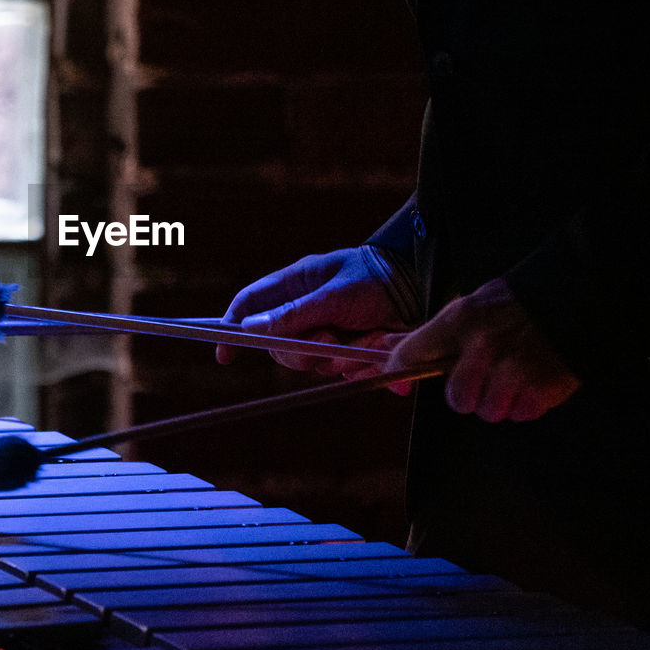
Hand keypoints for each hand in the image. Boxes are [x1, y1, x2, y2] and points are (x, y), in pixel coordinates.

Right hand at [217, 247, 409, 379]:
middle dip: (302, 352)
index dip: (232, 329)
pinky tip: (377, 344)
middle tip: (329, 340)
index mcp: (295, 285)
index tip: (225, 354)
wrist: (424, 287)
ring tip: (366, 337)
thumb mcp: (333, 296)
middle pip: (279, 347)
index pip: (250, 306)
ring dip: (338, 356)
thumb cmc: (376, 278)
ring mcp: (327, 332)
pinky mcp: (349, 351)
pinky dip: (359, 363)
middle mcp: (305, 310)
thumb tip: (250, 328)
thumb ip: (292, 315)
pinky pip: (340, 371)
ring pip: (311, 363)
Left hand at [384, 277, 580, 421]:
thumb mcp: (470, 305)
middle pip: (457, 399)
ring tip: (513, 377)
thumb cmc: (515, 302)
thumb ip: (435, 333)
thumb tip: (387, 345)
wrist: (572, 295)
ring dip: (500, 401)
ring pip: (489, 412)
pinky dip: (526, 404)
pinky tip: (533, 380)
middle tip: (484, 378)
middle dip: (469, 394)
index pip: (413, 354)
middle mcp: (483, 346)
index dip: (399, 373)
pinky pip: (520, 414)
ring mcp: (514, 369)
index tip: (398, 384)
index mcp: (461, 320)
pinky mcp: (543, 388)